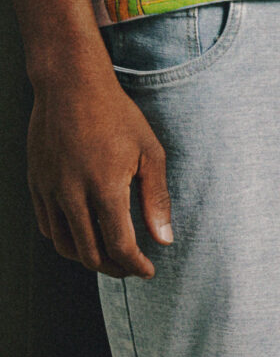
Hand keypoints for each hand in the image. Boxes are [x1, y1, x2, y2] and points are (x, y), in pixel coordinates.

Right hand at [28, 59, 172, 277]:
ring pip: (64, 244)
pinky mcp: (36, 182)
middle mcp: (72, 193)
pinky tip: (84, 235)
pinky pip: (48, 226)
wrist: (70, 85)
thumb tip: (164, 239)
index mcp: (105, 187)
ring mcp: (50, 189)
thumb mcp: (149, 152)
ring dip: (88, 258)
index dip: (135, 265)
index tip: (148, 271)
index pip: (119, 245)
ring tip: (109, 255)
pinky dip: (66, 240)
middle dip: (113, 268)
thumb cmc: (117, 115)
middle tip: (130, 268)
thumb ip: (156, 199)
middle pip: (89, 253)